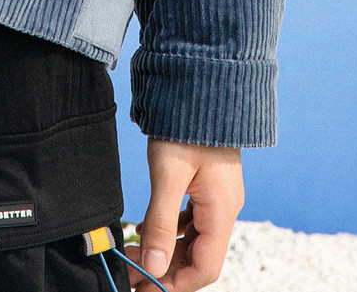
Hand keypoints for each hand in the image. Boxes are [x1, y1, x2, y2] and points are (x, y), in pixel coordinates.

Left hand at [124, 139, 243, 289]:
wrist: (201, 85)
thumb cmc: (187, 124)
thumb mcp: (168, 174)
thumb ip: (161, 222)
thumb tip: (153, 264)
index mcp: (221, 211)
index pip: (205, 269)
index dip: (175, 283)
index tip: (144, 286)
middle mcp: (224, 209)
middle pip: (199, 258)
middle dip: (166, 270)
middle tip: (131, 271)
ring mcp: (218, 197)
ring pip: (194, 240)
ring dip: (167, 251)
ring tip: (134, 252)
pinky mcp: (208, 185)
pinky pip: (192, 221)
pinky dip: (172, 231)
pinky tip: (148, 228)